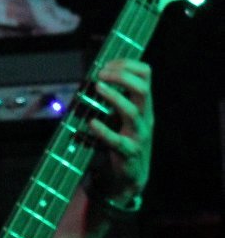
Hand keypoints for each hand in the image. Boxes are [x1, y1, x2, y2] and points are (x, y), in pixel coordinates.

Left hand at [87, 57, 152, 201]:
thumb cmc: (125, 137)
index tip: (106, 64)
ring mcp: (138, 135)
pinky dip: (103, 130)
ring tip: (97, 87)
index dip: (127, 64)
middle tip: (100, 74)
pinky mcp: (128, 151)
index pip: (146, 75)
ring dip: (114, 97)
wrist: (132, 174)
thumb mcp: (124, 114)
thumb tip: (95, 72)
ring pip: (133, 112)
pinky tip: (92, 122)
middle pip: (142, 89)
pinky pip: (117, 140)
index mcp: (144, 104)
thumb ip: (115, 95)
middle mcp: (145, 117)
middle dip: (121, 77)